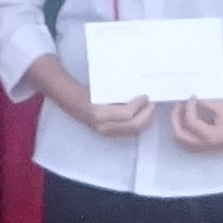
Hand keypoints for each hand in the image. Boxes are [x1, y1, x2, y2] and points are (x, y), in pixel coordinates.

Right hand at [31, 57, 154, 139]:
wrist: (71, 102)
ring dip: (146, 121)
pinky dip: (139, 125)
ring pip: (134, 131)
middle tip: (152, 103)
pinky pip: (129, 133)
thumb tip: (138, 88)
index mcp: (100, 114)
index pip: (127, 114)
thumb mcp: (101, 88)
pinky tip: (143, 115)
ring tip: (149, 109)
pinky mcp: (110, 134)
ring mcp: (107, 132)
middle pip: (134, 126)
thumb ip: (118, 92)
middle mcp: (104, 126)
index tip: (146, 96)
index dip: (140, 106)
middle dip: (147, 115)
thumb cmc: (87, 91)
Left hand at [170, 94, 222, 151]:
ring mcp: (202, 148)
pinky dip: (182, 132)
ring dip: (177, 126)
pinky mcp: (203, 147)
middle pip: (179, 134)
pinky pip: (185, 142)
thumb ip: (203, 103)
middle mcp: (203, 144)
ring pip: (180, 141)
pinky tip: (184, 120)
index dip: (189, 107)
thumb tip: (190, 100)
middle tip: (179, 105)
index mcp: (209, 135)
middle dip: (175, 118)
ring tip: (180, 112)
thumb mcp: (220, 107)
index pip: (190, 121)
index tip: (192, 97)